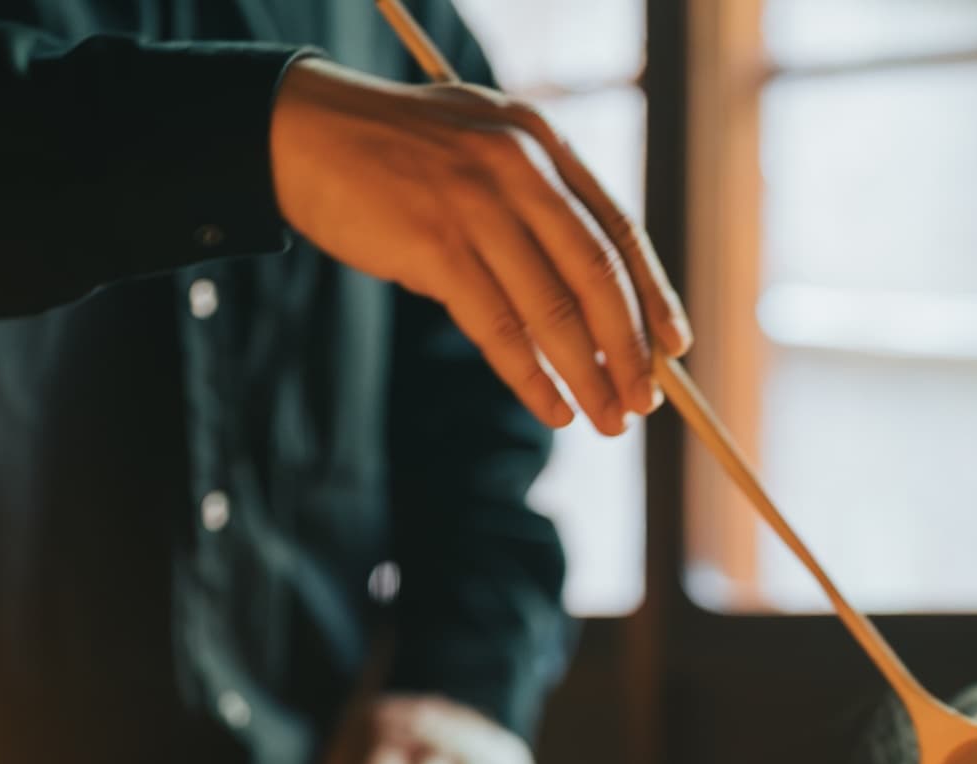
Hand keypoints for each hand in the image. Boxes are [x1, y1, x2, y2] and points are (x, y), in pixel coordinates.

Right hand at [268, 56, 690, 435]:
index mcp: (538, 140)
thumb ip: (532, 200)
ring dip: (588, 374)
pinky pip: (499, 328)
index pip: (616, 227)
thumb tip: (589, 299)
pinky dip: (531, 377)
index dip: (652, 292)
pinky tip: (551, 407)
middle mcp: (517, 165)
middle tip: (646, 400)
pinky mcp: (434, 245)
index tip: (675, 345)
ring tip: (608, 418)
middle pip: (597, 272)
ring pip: (554, 308)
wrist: (302, 132)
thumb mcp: (479, 149)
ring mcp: (476, 204)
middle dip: (630, 346)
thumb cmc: (394, 155)